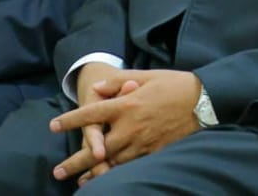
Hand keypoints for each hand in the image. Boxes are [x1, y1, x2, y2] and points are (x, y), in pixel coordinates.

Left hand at [50, 69, 200, 182]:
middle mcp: (131, 126)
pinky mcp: (155, 152)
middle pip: (96, 148)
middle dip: (75, 161)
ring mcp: (143, 142)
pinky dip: (116, 174)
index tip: (53, 126)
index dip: (70, 121)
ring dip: (93, 172)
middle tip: (58, 172)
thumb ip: (119, 81)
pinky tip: (108, 179)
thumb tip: (98, 88)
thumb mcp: (146, 75)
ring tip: (78, 182)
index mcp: (126, 104)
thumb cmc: (175, 84)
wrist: (204, 101)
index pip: (91, 114)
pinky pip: (131, 166)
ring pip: (112, 162)